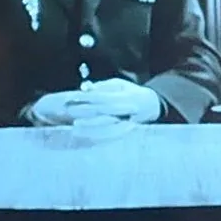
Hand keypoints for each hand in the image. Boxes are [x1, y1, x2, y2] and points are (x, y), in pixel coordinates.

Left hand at [27, 80, 163, 125]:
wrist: (151, 106)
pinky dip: (98, 136)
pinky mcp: (127, 132)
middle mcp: (128, 110)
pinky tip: (86, 136)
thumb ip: (102, 86)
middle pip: (102, 112)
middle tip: (68, 111)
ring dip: (89, 127)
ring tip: (74, 127)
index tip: (71, 97)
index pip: (102, 97)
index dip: (86, 98)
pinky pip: (111, 136)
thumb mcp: (119, 84)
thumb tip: (84, 87)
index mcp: (126, 96)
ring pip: (107, 127)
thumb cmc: (131, 92)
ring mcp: (128, 123)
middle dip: (84, 112)